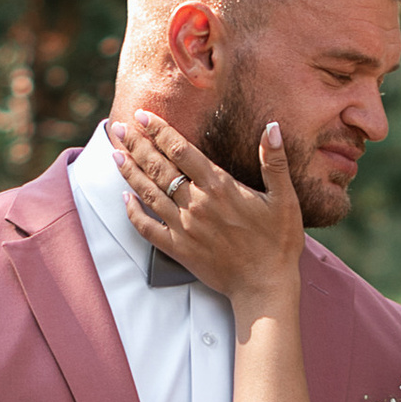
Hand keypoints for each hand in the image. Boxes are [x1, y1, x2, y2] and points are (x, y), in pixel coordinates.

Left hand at [115, 110, 304, 318]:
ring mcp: (184, 227)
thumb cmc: (278, 243)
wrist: (265, 286)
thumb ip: (274, 162)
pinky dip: (132, 213)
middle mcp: (196, 204)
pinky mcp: (178, 249)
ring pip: (148, 194)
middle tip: (120, 128)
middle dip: (137, 145)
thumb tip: (272, 127)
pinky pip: (147, 229)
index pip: (181, 150)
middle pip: (158, 167)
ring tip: (115, 154)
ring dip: (130, 172)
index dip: (160, 130)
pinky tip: (124, 199)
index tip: (144, 115)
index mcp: (219, 186)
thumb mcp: (284, 199)